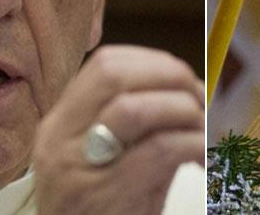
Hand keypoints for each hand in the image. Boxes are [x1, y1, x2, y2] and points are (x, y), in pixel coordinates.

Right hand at [34, 45, 203, 213]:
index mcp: (57, 127)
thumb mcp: (105, 163)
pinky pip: (159, 150)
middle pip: (116, 76)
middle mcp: (57, 143)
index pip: (104, 64)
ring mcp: (77, 171)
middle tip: (199, 98)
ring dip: (183, 111)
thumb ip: (130, 125)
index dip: (153, 61)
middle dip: (169, 77)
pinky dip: (191, 144)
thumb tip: (185, 86)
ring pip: (136, 109)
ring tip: (202, 130)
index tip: (183, 78)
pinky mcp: (105, 198)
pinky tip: (201, 158)